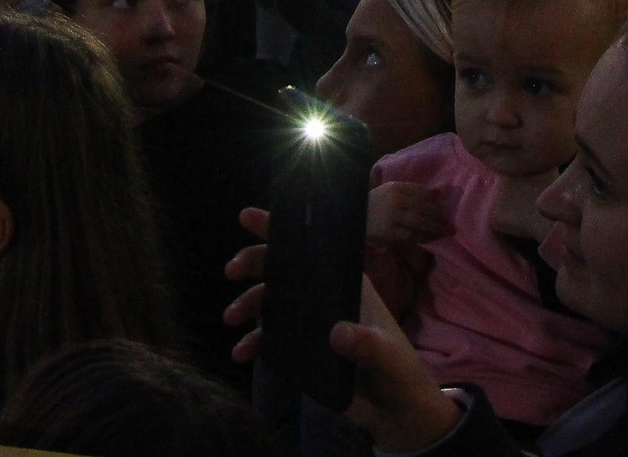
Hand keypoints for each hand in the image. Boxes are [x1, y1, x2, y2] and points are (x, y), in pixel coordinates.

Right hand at [223, 211, 458, 451]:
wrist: (394, 410)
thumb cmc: (397, 371)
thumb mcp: (386, 356)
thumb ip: (365, 344)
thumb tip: (336, 333)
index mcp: (347, 284)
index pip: (314, 248)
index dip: (281, 229)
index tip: (250, 217)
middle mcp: (325, 297)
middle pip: (283, 269)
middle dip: (254, 263)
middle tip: (232, 270)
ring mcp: (311, 322)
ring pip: (272, 301)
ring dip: (248, 304)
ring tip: (230, 317)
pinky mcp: (301, 349)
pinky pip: (271, 339)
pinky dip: (253, 342)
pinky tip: (240, 352)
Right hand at [367, 183, 451, 247]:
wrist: (354, 218)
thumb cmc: (375, 204)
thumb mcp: (389, 191)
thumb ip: (409, 192)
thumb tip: (435, 195)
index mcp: (397, 187)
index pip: (422, 193)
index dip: (433, 202)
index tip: (439, 209)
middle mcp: (397, 200)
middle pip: (425, 208)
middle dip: (439, 217)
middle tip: (449, 224)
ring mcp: (394, 216)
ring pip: (421, 222)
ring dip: (436, 228)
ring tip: (446, 232)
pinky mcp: (391, 232)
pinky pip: (412, 235)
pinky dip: (422, 237)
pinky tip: (428, 239)